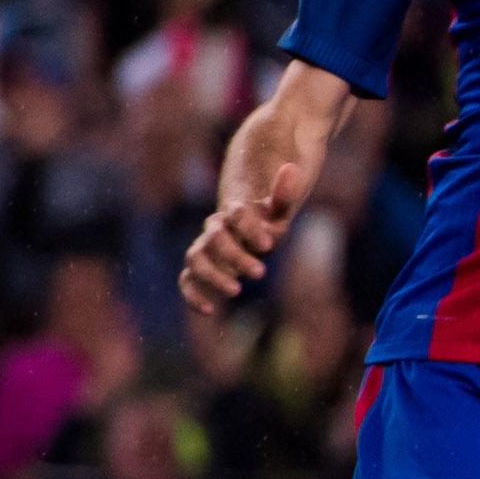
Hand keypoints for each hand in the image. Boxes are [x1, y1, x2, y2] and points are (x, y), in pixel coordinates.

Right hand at [182, 158, 305, 313]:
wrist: (243, 230)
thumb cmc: (265, 221)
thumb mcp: (278, 210)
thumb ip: (283, 195)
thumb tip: (293, 168)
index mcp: (234, 213)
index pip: (236, 215)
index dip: (250, 228)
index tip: (268, 245)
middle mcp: (214, 230)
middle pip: (215, 239)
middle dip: (236, 255)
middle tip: (260, 273)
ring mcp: (203, 249)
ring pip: (196, 259)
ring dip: (213, 275)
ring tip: (236, 291)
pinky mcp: (198, 270)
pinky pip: (186, 280)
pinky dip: (193, 294)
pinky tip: (210, 310)